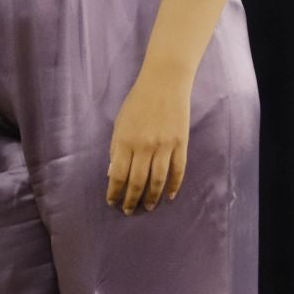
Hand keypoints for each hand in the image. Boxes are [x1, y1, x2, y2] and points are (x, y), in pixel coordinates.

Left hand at [105, 66, 190, 214]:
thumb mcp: (120, 123)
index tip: (112, 202)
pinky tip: (170, 195)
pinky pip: (178, 170)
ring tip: (148, 207)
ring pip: (158, 180)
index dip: (115, 192)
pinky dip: (175, 185)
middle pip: (137, 182)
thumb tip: (113, 174)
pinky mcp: (180, 143)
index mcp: (125, 140)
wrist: (164, 82)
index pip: (118, 175)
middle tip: (129, 211)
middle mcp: (144, 146)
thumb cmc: (138, 101)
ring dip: (152, 197)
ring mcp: (164, 146)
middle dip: (131, 200)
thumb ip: (116, 149)